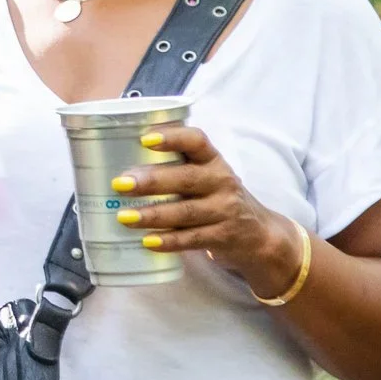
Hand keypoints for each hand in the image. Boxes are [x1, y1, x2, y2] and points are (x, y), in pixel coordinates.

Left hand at [118, 126, 304, 297]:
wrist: (259, 235)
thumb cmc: (218, 198)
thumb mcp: (207, 176)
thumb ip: (176, 167)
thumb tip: (123, 166)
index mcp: (213, 160)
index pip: (196, 141)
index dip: (172, 137)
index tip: (145, 139)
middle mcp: (222, 181)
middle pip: (186, 178)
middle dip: (152, 181)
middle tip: (120, 184)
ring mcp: (225, 210)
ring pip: (186, 211)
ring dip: (153, 214)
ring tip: (124, 217)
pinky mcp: (224, 236)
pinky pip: (193, 239)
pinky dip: (169, 241)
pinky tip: (148, 242)